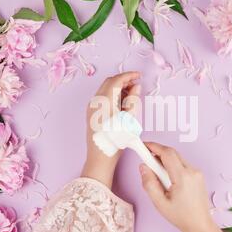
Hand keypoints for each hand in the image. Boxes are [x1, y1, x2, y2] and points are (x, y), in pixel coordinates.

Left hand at [81, 72, 140, 187]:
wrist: (100, 157)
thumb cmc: (116, 140)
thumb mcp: (129, 119)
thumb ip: (133, 100)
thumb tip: (136, 87)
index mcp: (104, 101)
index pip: (116, 80)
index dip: (129, 75)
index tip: (139, 75)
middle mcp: (95, 101)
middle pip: (109, 82)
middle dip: (124, 80)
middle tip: (137, 85)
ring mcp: (92, 107)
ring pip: (105, 89)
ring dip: (118, 88)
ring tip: (132, 94)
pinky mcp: (91, 113)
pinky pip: (102, 97)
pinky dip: (113, 95)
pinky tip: (122, 102)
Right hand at [139, 142, 225, 231]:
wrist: (200, 225)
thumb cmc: (180, 216)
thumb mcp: (159, 203)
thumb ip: (149, 183)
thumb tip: (143, 166)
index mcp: (182, 177)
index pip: (167, 153)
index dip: (153, 146)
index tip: (143, 145)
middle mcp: (192, 171)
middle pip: (172, 153)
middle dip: (157, 152)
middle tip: (146, 158)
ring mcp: (197, 172)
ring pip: (177, 158)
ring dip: (165, 160)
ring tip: (157, 174)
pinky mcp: (198, 175)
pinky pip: (182, 164)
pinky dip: (172, 166)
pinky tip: (167, 178)